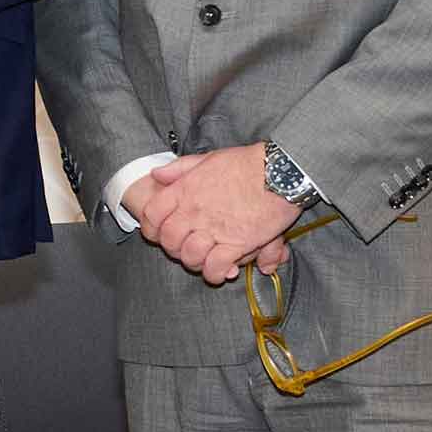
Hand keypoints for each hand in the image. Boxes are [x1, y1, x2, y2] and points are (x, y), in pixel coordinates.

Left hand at [134, 145, 298, 286]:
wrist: (280, 172)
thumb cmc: (247, 163)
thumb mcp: (208, 159)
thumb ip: (180, 169)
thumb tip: (156, 175)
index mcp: (184, 190)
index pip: (151, 215)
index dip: (152, 229)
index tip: (160, 234)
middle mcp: (194, 211)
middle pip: (169, 241)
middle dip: (175, 250)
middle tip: (188, 249)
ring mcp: (214, 228)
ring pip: (190, 257)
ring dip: (196, 263)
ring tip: (206, 261)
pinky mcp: (237, 243)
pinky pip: (216, 266)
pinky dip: (216, 273)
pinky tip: (222, 271)